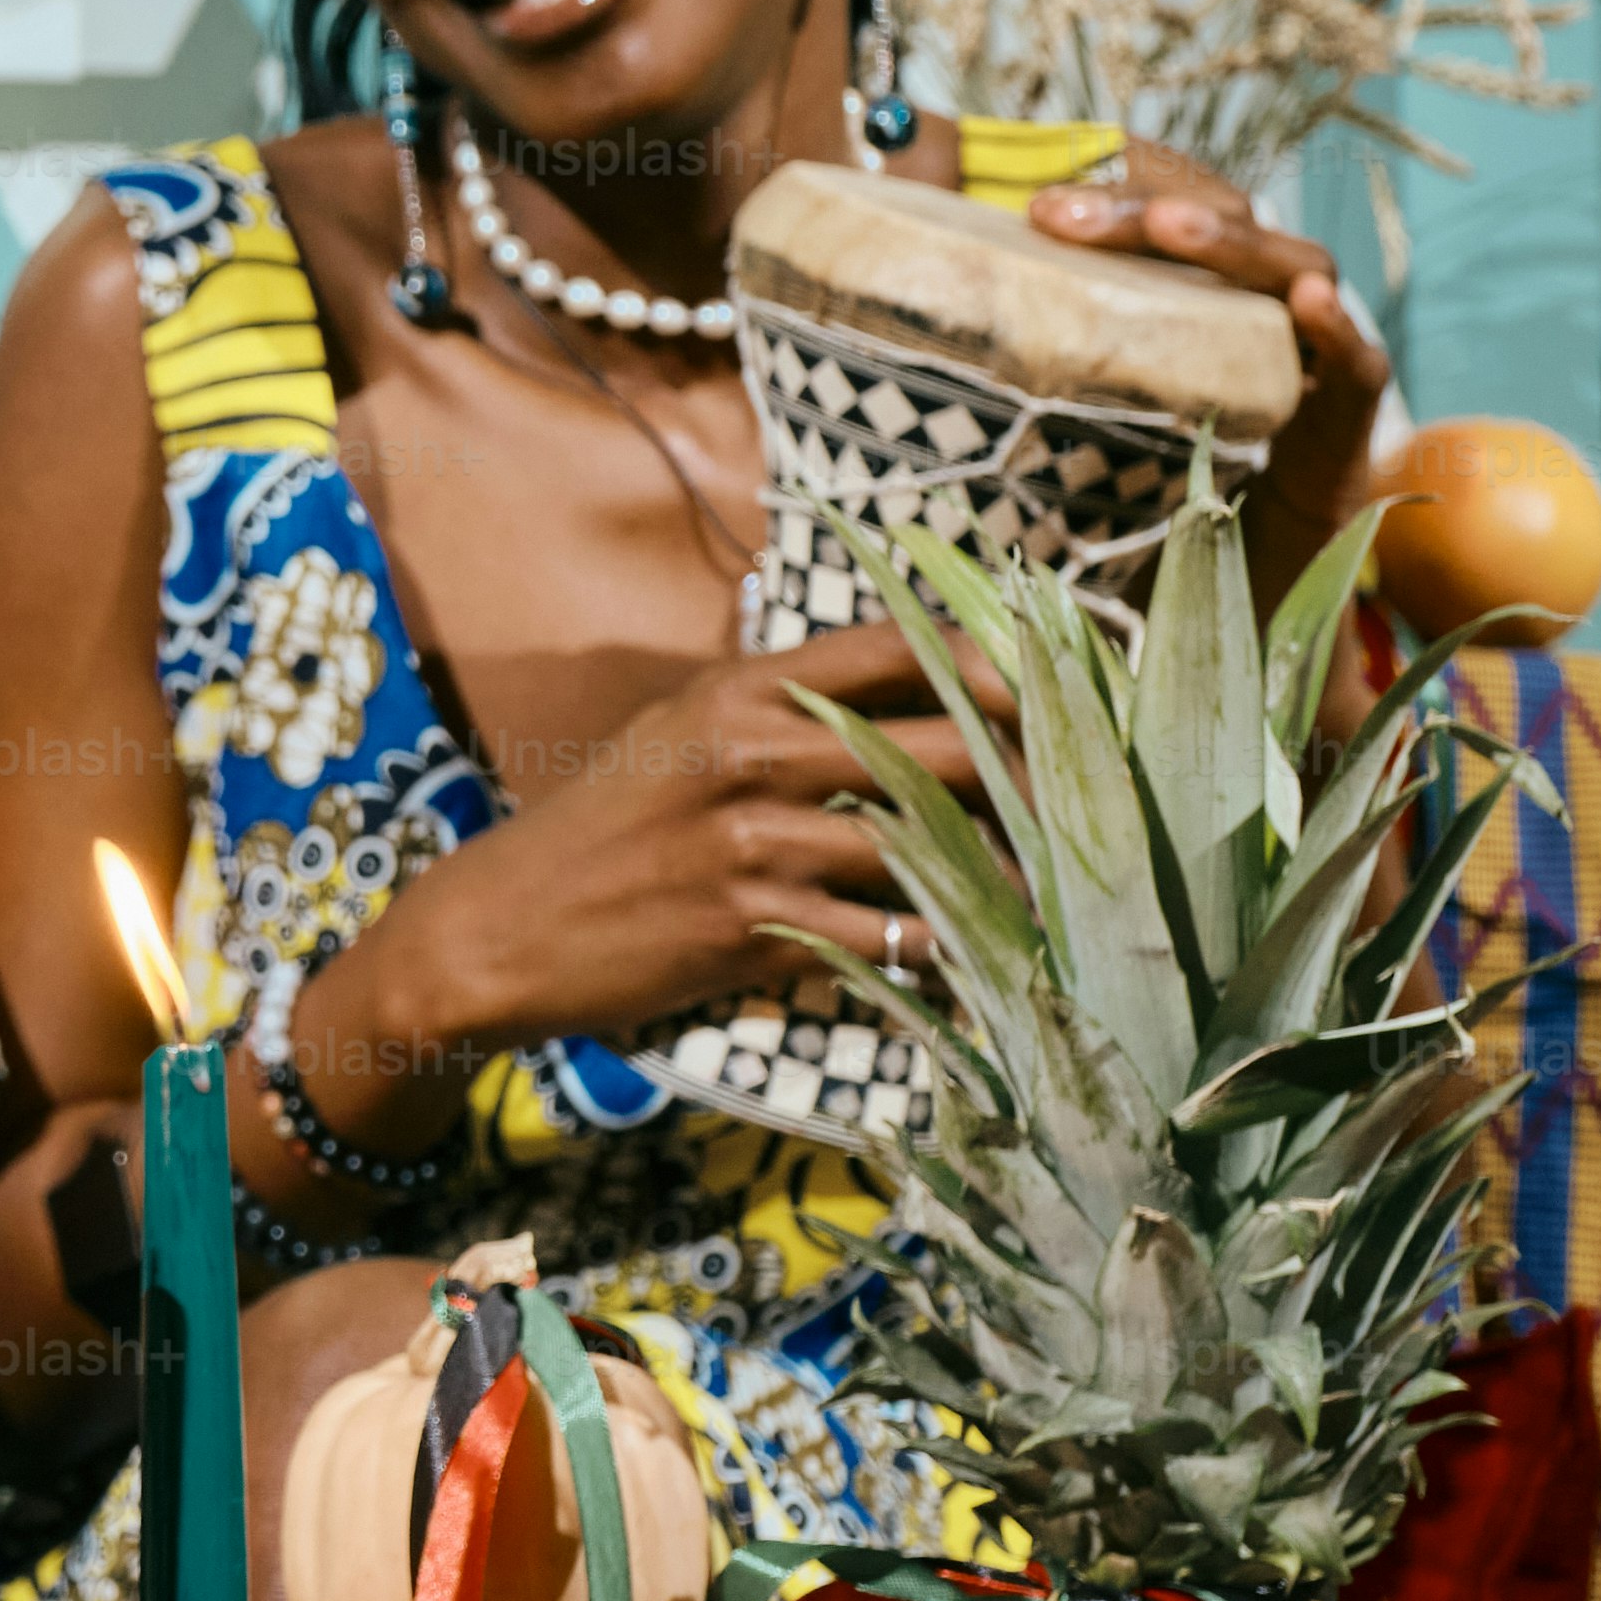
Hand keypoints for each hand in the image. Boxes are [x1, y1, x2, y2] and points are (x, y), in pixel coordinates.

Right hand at [353, 619, 1007, 1065]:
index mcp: (739, 689)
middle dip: (1034, 773)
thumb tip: (908, 705)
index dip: (999, 661)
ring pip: (923, 845)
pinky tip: (984, 953)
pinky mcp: (748, 926)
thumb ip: (781, 711)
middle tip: (1104, 797)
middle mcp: (750, 750)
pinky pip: (882, 935)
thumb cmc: (599, 831)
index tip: (1071, 680)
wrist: (496, 929)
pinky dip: (942, 945)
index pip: (899, 647)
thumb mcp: (677, 736)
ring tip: (1069, 883)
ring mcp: (750, 840)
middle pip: (938, 744)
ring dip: (1005, 869)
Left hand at [1027, 173, 1391, 599]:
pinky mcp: (1352, 409)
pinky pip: (1357, 361)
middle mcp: (1259, 300)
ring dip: (1229, 243)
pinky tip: (1306, 305)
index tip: (1026, 202)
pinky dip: (1337, 329)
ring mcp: (1316, 348)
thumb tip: (912, 345)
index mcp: (1197, 286)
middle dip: (1138, 209)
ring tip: (1170, 224)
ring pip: (1292, 267)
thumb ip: (1032, 368)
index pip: (1163, 206)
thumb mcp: (1085, 407)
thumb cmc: (1156, 471)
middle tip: (1059, 213)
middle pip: (1216, 225)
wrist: (1250, 560)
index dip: (1104, 190)